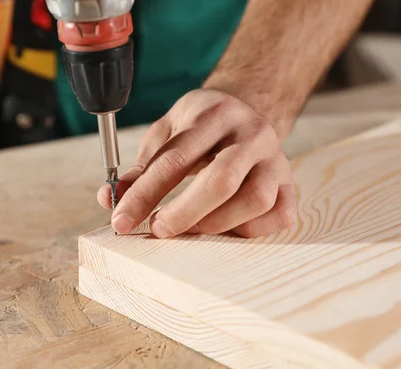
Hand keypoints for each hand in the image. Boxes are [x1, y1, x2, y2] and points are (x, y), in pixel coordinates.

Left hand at [97, 88, 297, 237]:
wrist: (250, 107)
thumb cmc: (201, 127)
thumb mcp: (167, 133)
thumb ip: (142, 167)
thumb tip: (110, 200)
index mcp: (214, 114)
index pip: (175, 160)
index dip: (145, 194)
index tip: (121, 220)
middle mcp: (251, 133)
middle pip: (220, 181)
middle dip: (183, 213)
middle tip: (157, 230)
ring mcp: (276, 159)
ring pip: (254, 200)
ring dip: (216, 224)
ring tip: (191, 228)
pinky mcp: (290, 183)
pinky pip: (278, 215)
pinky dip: (250, 229)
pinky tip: (226, 227)